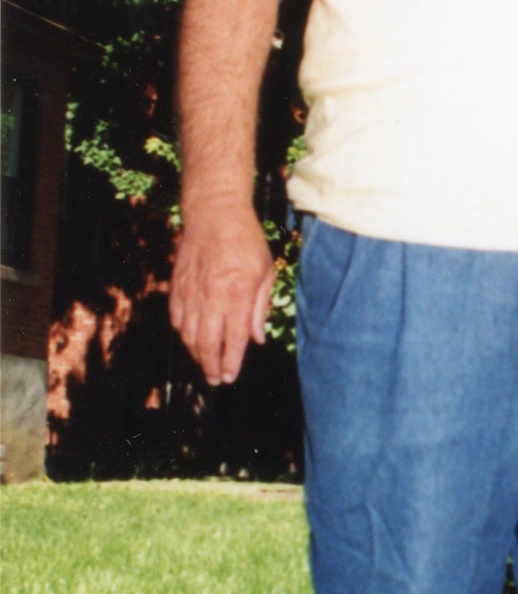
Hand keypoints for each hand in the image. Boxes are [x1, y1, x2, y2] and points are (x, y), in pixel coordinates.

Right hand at [169, 200, 275, 385]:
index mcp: (238, 295)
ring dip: (196, 353)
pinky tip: (191, 339)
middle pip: (207, 344)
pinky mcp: (177, 286)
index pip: (234, 339)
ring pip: (189, 334)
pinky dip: (183, 333)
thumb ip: (260, 308)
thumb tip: (255, 339)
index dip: (231, 363)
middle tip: (215, 379)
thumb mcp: (265, 272)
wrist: (214, 213)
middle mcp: (212, 297)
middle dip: (210, 366)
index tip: (229, 376)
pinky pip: (177, 318)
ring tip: (205, 363)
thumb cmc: (246, 241)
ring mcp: (191, 292)